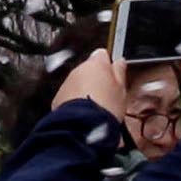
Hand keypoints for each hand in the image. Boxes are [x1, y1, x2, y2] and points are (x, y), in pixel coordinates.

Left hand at [50, 49, 180, 154]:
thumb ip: (119, 72)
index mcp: (96, 64)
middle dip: (96, 79)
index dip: (109, 65)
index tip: (114, 75)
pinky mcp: (59, 97)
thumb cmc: (105, 106)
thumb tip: (120, 62)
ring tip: (97, 106)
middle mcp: (78, 70)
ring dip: (86, 91)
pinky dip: (76, 101)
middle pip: (89, 69)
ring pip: (79, 83)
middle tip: (107, 94)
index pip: (102, 54)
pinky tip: (86, 112)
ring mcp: (67, 83)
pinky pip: (70, 96)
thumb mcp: (121, 89)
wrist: (83, 125)